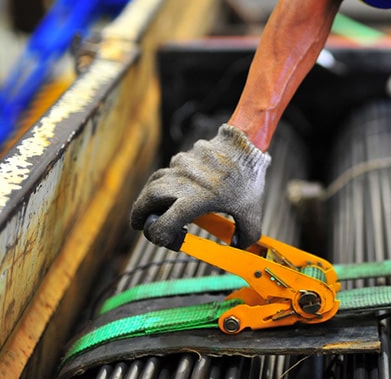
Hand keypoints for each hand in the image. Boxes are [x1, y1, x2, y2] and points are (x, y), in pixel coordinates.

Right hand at [131, 124, 270, 248]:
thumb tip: (237, 246)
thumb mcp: (252, 212)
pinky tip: (176, 188)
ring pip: (156, 181)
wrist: (248, 144)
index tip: (161, 239)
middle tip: (139, 224)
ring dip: (149, 196)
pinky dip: (167, 181)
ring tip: (151, 208)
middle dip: (139, 213)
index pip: (165, 222)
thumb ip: (246, 234)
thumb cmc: (250, 179)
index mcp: (198, 200)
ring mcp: (182, 165)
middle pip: (149, 197)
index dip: (157, 234)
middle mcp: (184, 182)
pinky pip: (170, 170)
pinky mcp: (184, 155)